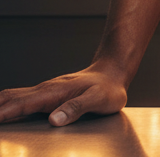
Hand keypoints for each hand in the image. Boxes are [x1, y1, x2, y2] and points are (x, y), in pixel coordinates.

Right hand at [0, 62, 126, 125]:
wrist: (113, 73)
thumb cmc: (108, 89)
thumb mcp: (98, 100)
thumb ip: (76, 109)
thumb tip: (53, 120)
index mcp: (53, 92)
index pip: (20, 104)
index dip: (1, 115)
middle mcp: (45, 90)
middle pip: (9, 99)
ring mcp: (44, 91)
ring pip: (11, 96)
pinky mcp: (46, 95)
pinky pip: (19, 99)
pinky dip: (4, 105)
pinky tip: (0, 112)